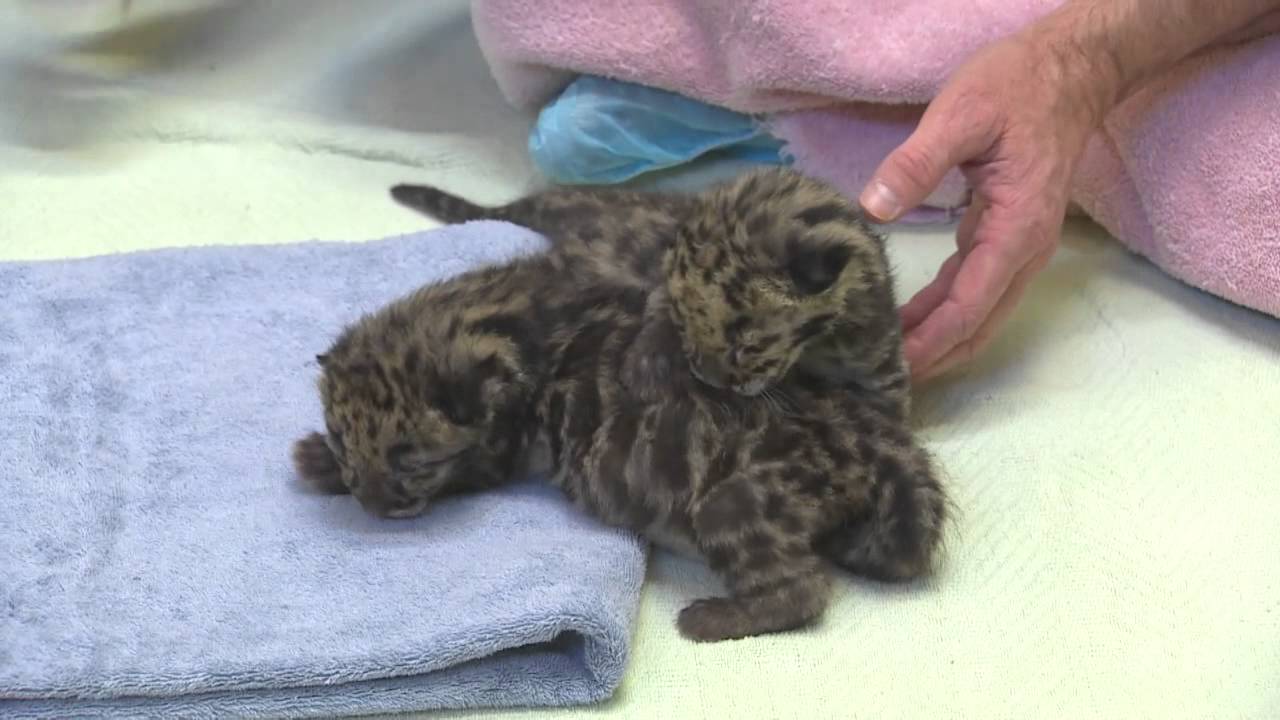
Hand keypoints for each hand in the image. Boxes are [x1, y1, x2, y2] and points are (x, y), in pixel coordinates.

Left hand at [859, 31, 1113, 380]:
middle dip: (934, 357)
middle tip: (880, 379)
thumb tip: (873, 207)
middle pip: (978, 326)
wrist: (1067, 72)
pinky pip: (973, 291)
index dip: (931, 342)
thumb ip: (916, 163)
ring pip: (978, 315)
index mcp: (1017, 229)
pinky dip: (942, 313)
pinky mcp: (1004, 239)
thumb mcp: (960, 115)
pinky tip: (906, 323)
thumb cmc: (1015, 88)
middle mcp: (1025, 250)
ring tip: (886, 361)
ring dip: (937, 341)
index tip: (894, 367)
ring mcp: (1018, 248)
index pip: (971, 305)